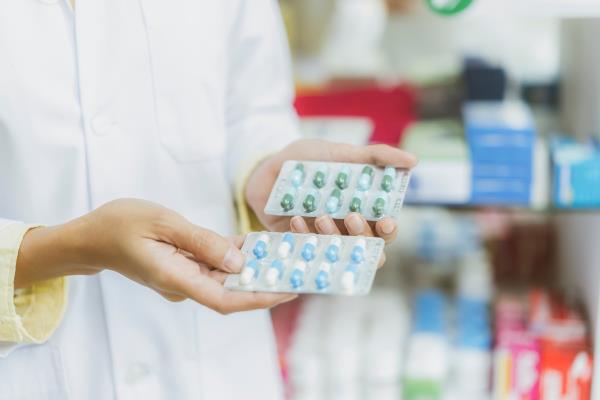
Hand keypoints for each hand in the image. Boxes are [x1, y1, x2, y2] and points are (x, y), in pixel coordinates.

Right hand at [15, 199, 295, 313]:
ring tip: (287, 252)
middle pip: (232, 290)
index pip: (225, 299)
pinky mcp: (184, 267)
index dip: (260, 298)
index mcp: (176, 278)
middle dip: (267, 280)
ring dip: (254, 267)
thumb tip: (238, 260)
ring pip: (227, 277)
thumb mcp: (162, 222)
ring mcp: (184, 277)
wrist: (92, 236)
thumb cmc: (121, 224)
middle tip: (301, 266)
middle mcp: (184, 284)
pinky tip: (257, 243)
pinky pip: (215, 265)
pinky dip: (235, 256)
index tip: (289, 290)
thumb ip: (201, 241)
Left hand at [245, 139, 416, 243]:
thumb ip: (375, 156)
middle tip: (351, 216)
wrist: (265, 169)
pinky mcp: (298, 244)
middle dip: (362, 235)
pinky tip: (295, 219)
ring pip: (338, 252)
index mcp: (362, 210)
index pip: (385, 229)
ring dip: (333, 236)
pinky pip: (307, 250)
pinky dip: (304, 236)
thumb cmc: (308, 160)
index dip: (388, 230)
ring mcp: (322, 239)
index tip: (385, 220)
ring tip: (319, 216)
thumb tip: (413, 161)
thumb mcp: (340, 152)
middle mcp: (345, 229)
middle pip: (366, 247)